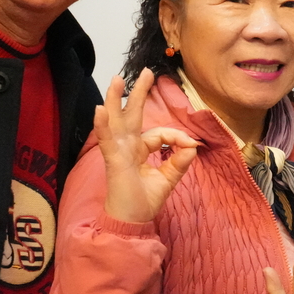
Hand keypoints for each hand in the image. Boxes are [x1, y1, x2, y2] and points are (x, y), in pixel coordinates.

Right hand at [96, 70, 200, 223]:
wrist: (131, 222)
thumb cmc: (144, 202)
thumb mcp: (168, 179)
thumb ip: (179, 162)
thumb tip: (193, 145)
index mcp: (139, 151)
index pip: (159, 134)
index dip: (176, 136)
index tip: (190, 144)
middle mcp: (128, 147)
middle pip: (132, 115)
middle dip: (139, 93)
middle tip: (146, 72)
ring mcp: (119, 152)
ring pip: (117, 121)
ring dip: (115, 99)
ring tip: (117, 79)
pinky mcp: (113, 161)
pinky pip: (108, 141)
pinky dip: (103, 125)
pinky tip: (100, 110)